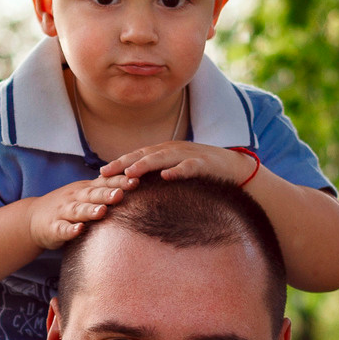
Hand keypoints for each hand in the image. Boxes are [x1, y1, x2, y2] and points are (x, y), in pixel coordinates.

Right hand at [28, 177, 130, 250]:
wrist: (33, 218)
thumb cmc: (68, 205)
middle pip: (92, 195)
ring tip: (101, 211)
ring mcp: (62, 212)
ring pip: (77, 211)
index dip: (119, 182)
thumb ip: (105, 189)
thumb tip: (136, 180)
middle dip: (106, 194)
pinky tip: (78, 230)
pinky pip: (62, 229)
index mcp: (85, 189)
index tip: (136, 180)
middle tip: (120, 194)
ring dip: (89, 211)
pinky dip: (70, 230)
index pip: (104, 183)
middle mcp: (74, 198)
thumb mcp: (85, 194)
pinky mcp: (53, 228)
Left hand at [98, 142, 255, 185]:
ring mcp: (189, 154)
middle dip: (124, 162)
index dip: (119, 163)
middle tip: (105, 173)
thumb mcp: (177, 173)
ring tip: (130, 173)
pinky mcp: (205, 163)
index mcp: (166, 151)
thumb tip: (136, 190)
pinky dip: (178, 170)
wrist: (237, 170)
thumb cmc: (203, 175)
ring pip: (163, 157)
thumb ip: (158, 178)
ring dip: (145, 165)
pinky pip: (189, 166)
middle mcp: (174, 149)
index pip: (138, 155)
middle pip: (145, 154)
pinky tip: (166, 176)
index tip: (100, 174)